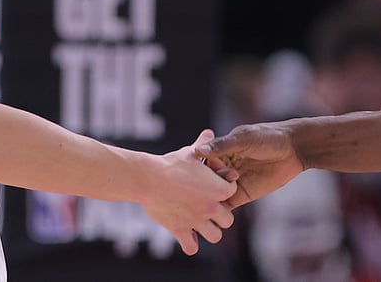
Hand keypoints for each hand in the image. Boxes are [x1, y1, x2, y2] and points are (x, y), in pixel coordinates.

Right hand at [140, 129, 236, 254]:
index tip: (212, 185)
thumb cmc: (171, 164)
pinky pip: (191, 247)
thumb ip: (203, 144)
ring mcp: (197, 220)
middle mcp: (211, 207)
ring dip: (208, 230)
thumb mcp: (190, 152)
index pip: (232, 192)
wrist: (148, 178)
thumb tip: (209, 132)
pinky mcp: (180, 230)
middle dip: (220, 214)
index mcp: (218, 189)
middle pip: (228, 220)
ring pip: (215, 236)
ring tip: (198, 222)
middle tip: (207, 207)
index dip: (224, 188)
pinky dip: (190, 244)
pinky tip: (186, 234)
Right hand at [196, 121, 304, 208]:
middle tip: (194, 197)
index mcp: (220, 151)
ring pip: (213, 196)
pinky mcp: (242, 195)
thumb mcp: (243, 139)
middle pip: (204, 183)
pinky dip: (219, 213)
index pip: (201, 165)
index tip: (193, 178)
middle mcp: (223, 168)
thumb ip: (222, 146)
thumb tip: (199, 151)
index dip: (196, 173)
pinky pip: (227, 206)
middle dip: (198, 191)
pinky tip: (212, 217)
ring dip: (206, 204)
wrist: (293, 149)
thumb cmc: (267, 137)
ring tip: (199, 210)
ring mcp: (232, 183)